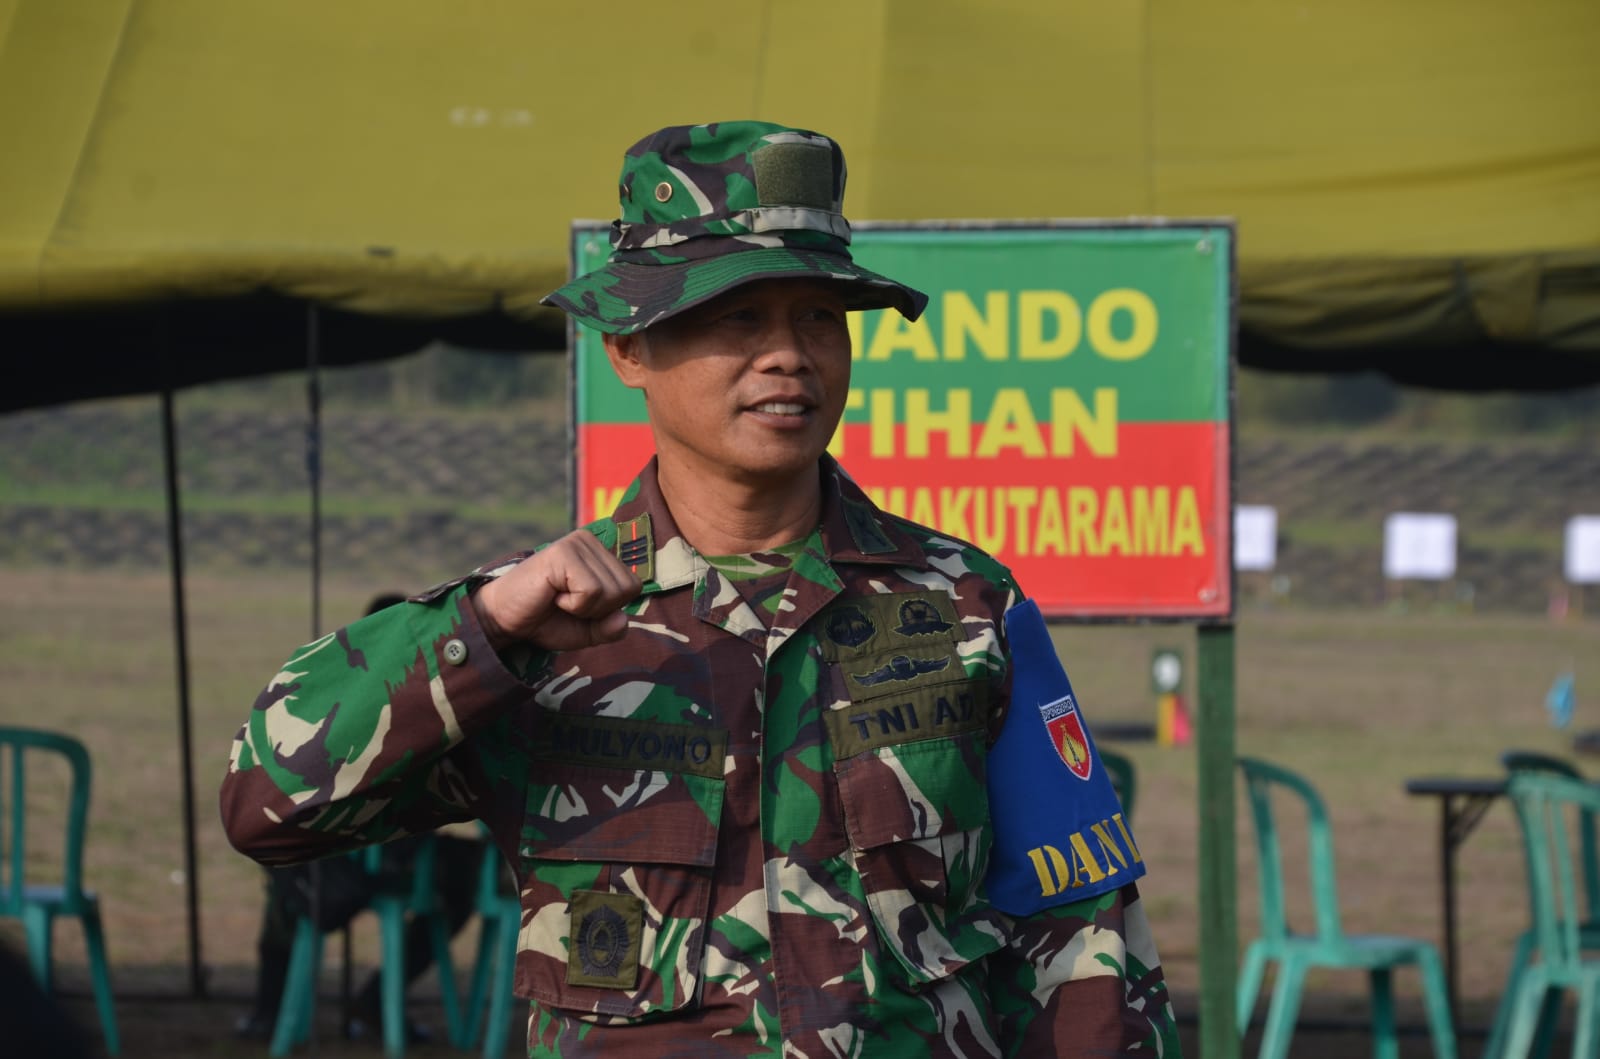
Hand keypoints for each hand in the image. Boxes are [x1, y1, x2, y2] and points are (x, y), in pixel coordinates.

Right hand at [472, 531, 640, 650]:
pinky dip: (573, 604)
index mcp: (600, 553)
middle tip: (567, 603)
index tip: (579, 606)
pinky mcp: (564, 552)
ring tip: (558, 597)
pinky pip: (591, 591)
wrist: (504, 619)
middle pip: (627, 588)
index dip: (609, 609)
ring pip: (610, 591)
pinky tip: (552, 594)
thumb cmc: (546, 620)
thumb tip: (623, 620)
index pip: (634, 587)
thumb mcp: (587, 631)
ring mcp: (578, 543)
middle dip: (598, 609)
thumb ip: (611, 628)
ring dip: (584, 607)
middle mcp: (591, 541)